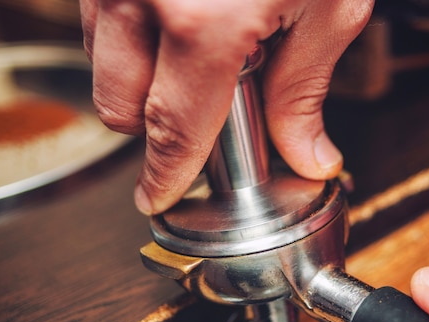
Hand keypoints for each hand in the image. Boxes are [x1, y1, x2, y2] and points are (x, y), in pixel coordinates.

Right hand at [80, 0, 373, 213]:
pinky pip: (98, 13)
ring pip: (102, 61)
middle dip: (155, 125)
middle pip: (120, 107)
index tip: (160, 196)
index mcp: (204, 21)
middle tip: (204, 107)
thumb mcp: (330, 8)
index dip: (165, 174)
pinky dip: (131, 32)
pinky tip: (179, 13)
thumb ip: (305, 91)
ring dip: (142, 77)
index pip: (172, 130)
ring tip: (199, 49)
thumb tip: (306, 154)